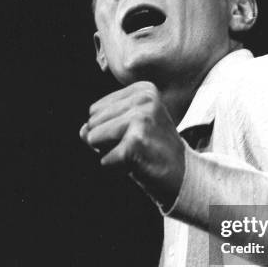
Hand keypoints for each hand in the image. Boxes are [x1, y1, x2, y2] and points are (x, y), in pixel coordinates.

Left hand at [80, 81, 184, 207]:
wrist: (184, 175)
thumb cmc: (153, 151)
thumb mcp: (128, 129)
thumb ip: (100, 125)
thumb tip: (83, 131)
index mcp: (143, 90)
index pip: (95, 110)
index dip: (108, 129)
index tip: (136, 136)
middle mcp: (143, 99)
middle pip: (92, 122)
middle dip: (107, 141)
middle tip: (137, 147)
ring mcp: (141, 119)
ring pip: (93, 137)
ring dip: (110, 153)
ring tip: (137, 154)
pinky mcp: (136, 142)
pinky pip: (104, 159)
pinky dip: (116, 168)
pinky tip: (138, 165)